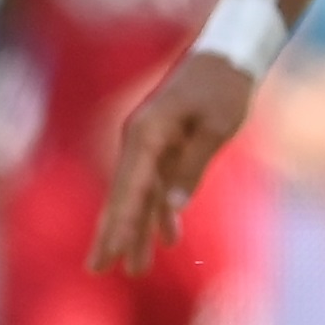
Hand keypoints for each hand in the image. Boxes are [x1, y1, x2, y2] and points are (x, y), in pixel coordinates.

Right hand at [90, 52, 256, 272]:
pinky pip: (157, 184)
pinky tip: (168, 238)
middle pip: (123, 195)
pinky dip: (161, 210)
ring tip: (135, 268)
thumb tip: (171, 204)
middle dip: (112, 234)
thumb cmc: (225, 86)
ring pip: (139, 194)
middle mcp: (139, 140)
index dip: (121, 225)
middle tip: (96, 269)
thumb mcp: (217, 127)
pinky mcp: (163, 145)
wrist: (228, 55)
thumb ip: (192, 165)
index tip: (110, 254)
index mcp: (147, 135)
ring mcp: (149, 144)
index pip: (130, 189)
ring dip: (138, 230)